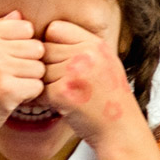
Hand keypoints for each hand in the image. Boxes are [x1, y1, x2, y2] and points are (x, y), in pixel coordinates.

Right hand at [0, 12, 45, 134]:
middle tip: (10, 78)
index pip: (26, 28)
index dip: (24, 46)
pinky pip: (37, 86)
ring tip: (9, 88)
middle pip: (36, 48)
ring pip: (39, 68)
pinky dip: (29, 96)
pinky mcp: (6, 89)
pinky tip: (12, 99)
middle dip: (29, 65)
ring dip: (30, 81)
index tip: (9, 60)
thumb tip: (18, 13)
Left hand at [40, 20, 144, 146]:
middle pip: (44, 50)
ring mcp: (74, 73)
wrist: (121, 130)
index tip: (60, 61)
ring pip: (40, 71)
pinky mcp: (63, 94)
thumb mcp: (105, 62)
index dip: (51, 44)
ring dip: (44, 84)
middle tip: (59, 81)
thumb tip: (45, 34)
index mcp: (96, 44)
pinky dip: (40, 100)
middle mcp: (86, 55)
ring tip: (61, 94)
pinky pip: (39, 90)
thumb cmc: (110, 98)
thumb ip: (81, 46)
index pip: (55, 28)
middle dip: (47, 66)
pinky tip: (53, 105)